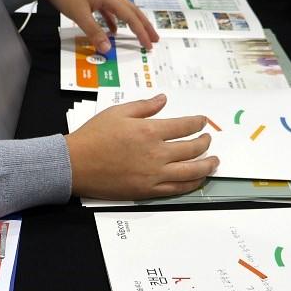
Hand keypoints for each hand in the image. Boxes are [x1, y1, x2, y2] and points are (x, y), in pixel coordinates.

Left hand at [28, 0, 158, 53]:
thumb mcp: (79, 15)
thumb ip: (94, 32)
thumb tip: (108, 49)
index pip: (130, 17)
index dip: (141, 32)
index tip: (149, 44)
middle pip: (132, 10)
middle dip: (144, 25)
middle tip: (154, 38)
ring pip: (121, 9)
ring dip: (130, 22)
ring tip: (137, 34)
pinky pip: (108, 9)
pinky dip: (113, 20)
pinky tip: (112, 30)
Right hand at [65, 94, 218, 198]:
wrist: (75, 165)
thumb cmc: (94, 136)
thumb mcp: (118, 112)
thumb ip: (144, 106)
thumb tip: (163, 99)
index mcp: (150, 131)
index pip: (185, 126)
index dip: (197, 123)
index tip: (202, 121)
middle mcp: (157, 153)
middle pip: (192, 148)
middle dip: (204, 142)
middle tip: (208, 139)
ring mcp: (154, 175)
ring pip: (191, 172)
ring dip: (207, 165)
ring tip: (214, 161)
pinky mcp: (148, 191)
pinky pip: (177, 189)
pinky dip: (192, 184)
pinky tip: (198, 180)